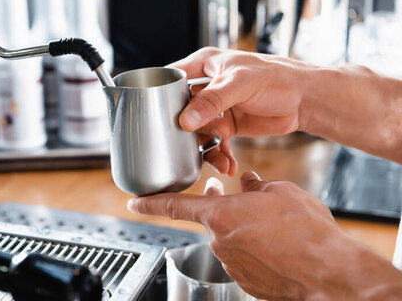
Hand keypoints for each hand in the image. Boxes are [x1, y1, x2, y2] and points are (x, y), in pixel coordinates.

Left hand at [128, 172, 401, 300]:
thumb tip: (250, 181)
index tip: (134, 203)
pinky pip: (244, 258)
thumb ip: (257, 186)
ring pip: (231, 239)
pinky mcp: (246, 281)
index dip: (150, 203)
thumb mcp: (281, 192)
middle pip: (211, 219)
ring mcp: (232, 265)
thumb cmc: (305, 231)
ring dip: (243, 228)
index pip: (174, 206)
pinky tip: (276, 244)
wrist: (328, 273)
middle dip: (220, 206)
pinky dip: (254, 248)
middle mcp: (220, 241)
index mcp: (221, 215)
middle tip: (226, 190)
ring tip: (273, 224)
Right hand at [170, 48, 309, 174]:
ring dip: (204, 148)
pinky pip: (215, 143)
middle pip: (181, 108)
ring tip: (218, 161)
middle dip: (182, 130)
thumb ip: (212, 101)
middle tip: (184, 147)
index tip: (150, 114)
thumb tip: (184, 121)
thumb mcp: (240, 84)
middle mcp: (207, 86)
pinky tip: (228, 165)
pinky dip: (219, 155)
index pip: (172, 77)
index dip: (159, 93)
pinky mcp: (228, 126)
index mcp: (204, 64)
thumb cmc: (276, 78)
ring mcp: (217, 108)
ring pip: (197, 130)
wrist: (306, 99)